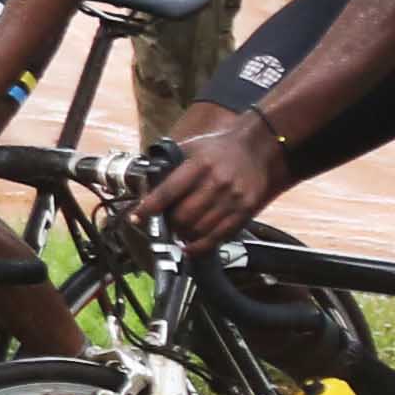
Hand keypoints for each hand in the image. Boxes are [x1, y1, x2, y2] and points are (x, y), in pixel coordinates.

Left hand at [139, 107, 281, 239]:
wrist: (257, 148)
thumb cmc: (219, 149)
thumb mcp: (192, 147)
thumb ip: (170, 164)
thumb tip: (146, 183)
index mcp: (200, 164)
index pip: (168, 191)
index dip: (149, 208)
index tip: (137, 217)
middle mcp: (217, 182)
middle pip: (183, 215)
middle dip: (169, 223)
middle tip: (165, 222)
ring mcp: (233, 198)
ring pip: (199, 229)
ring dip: (183, 235)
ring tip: (179, 231)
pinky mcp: (245, 211)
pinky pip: (219, 237)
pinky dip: (201, 246)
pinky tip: (190, 247)